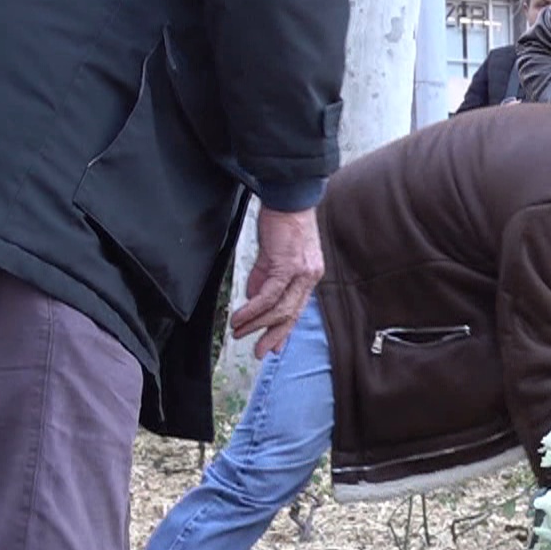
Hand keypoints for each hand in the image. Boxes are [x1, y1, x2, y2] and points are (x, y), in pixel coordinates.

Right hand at [231, 205, 324, 357]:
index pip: (297, 309)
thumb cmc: (281, 222)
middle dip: (272, 335)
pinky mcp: (287, 265)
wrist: (288, 198)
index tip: (274, 347)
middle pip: (291, 315)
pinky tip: (241, 317)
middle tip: (258, 351)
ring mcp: (301, 272)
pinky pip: (270, 295)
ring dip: (256, 324)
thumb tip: (254, 301)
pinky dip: (253, 309)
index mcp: (310, 275)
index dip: (284, 330)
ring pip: (279, 308)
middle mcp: (310, 276)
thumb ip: (263, 279)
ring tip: (239, 332)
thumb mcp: (272, 256)